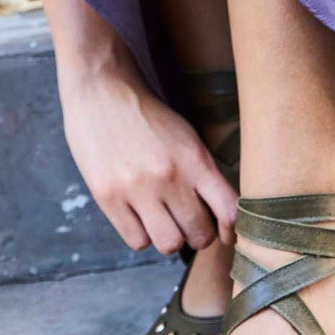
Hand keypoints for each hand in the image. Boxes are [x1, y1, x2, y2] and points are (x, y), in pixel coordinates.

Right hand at [58, 65, 236, 256]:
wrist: (102, 91)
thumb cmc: (149, 117)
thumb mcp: (187, 137)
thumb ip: (204, 175)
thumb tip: (222, 220)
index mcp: (195, 158)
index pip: (229, 209)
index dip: (233, 229)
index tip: (227, 233)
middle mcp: (168, 176)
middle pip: (199, 233)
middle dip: (198, 234)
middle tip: (189, 223)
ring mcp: (137, 189)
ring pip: (169, 244)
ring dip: (170, 238)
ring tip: (164, 221)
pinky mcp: (108, 197)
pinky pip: (137, 241)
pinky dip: (142, 235)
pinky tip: (140, 217)